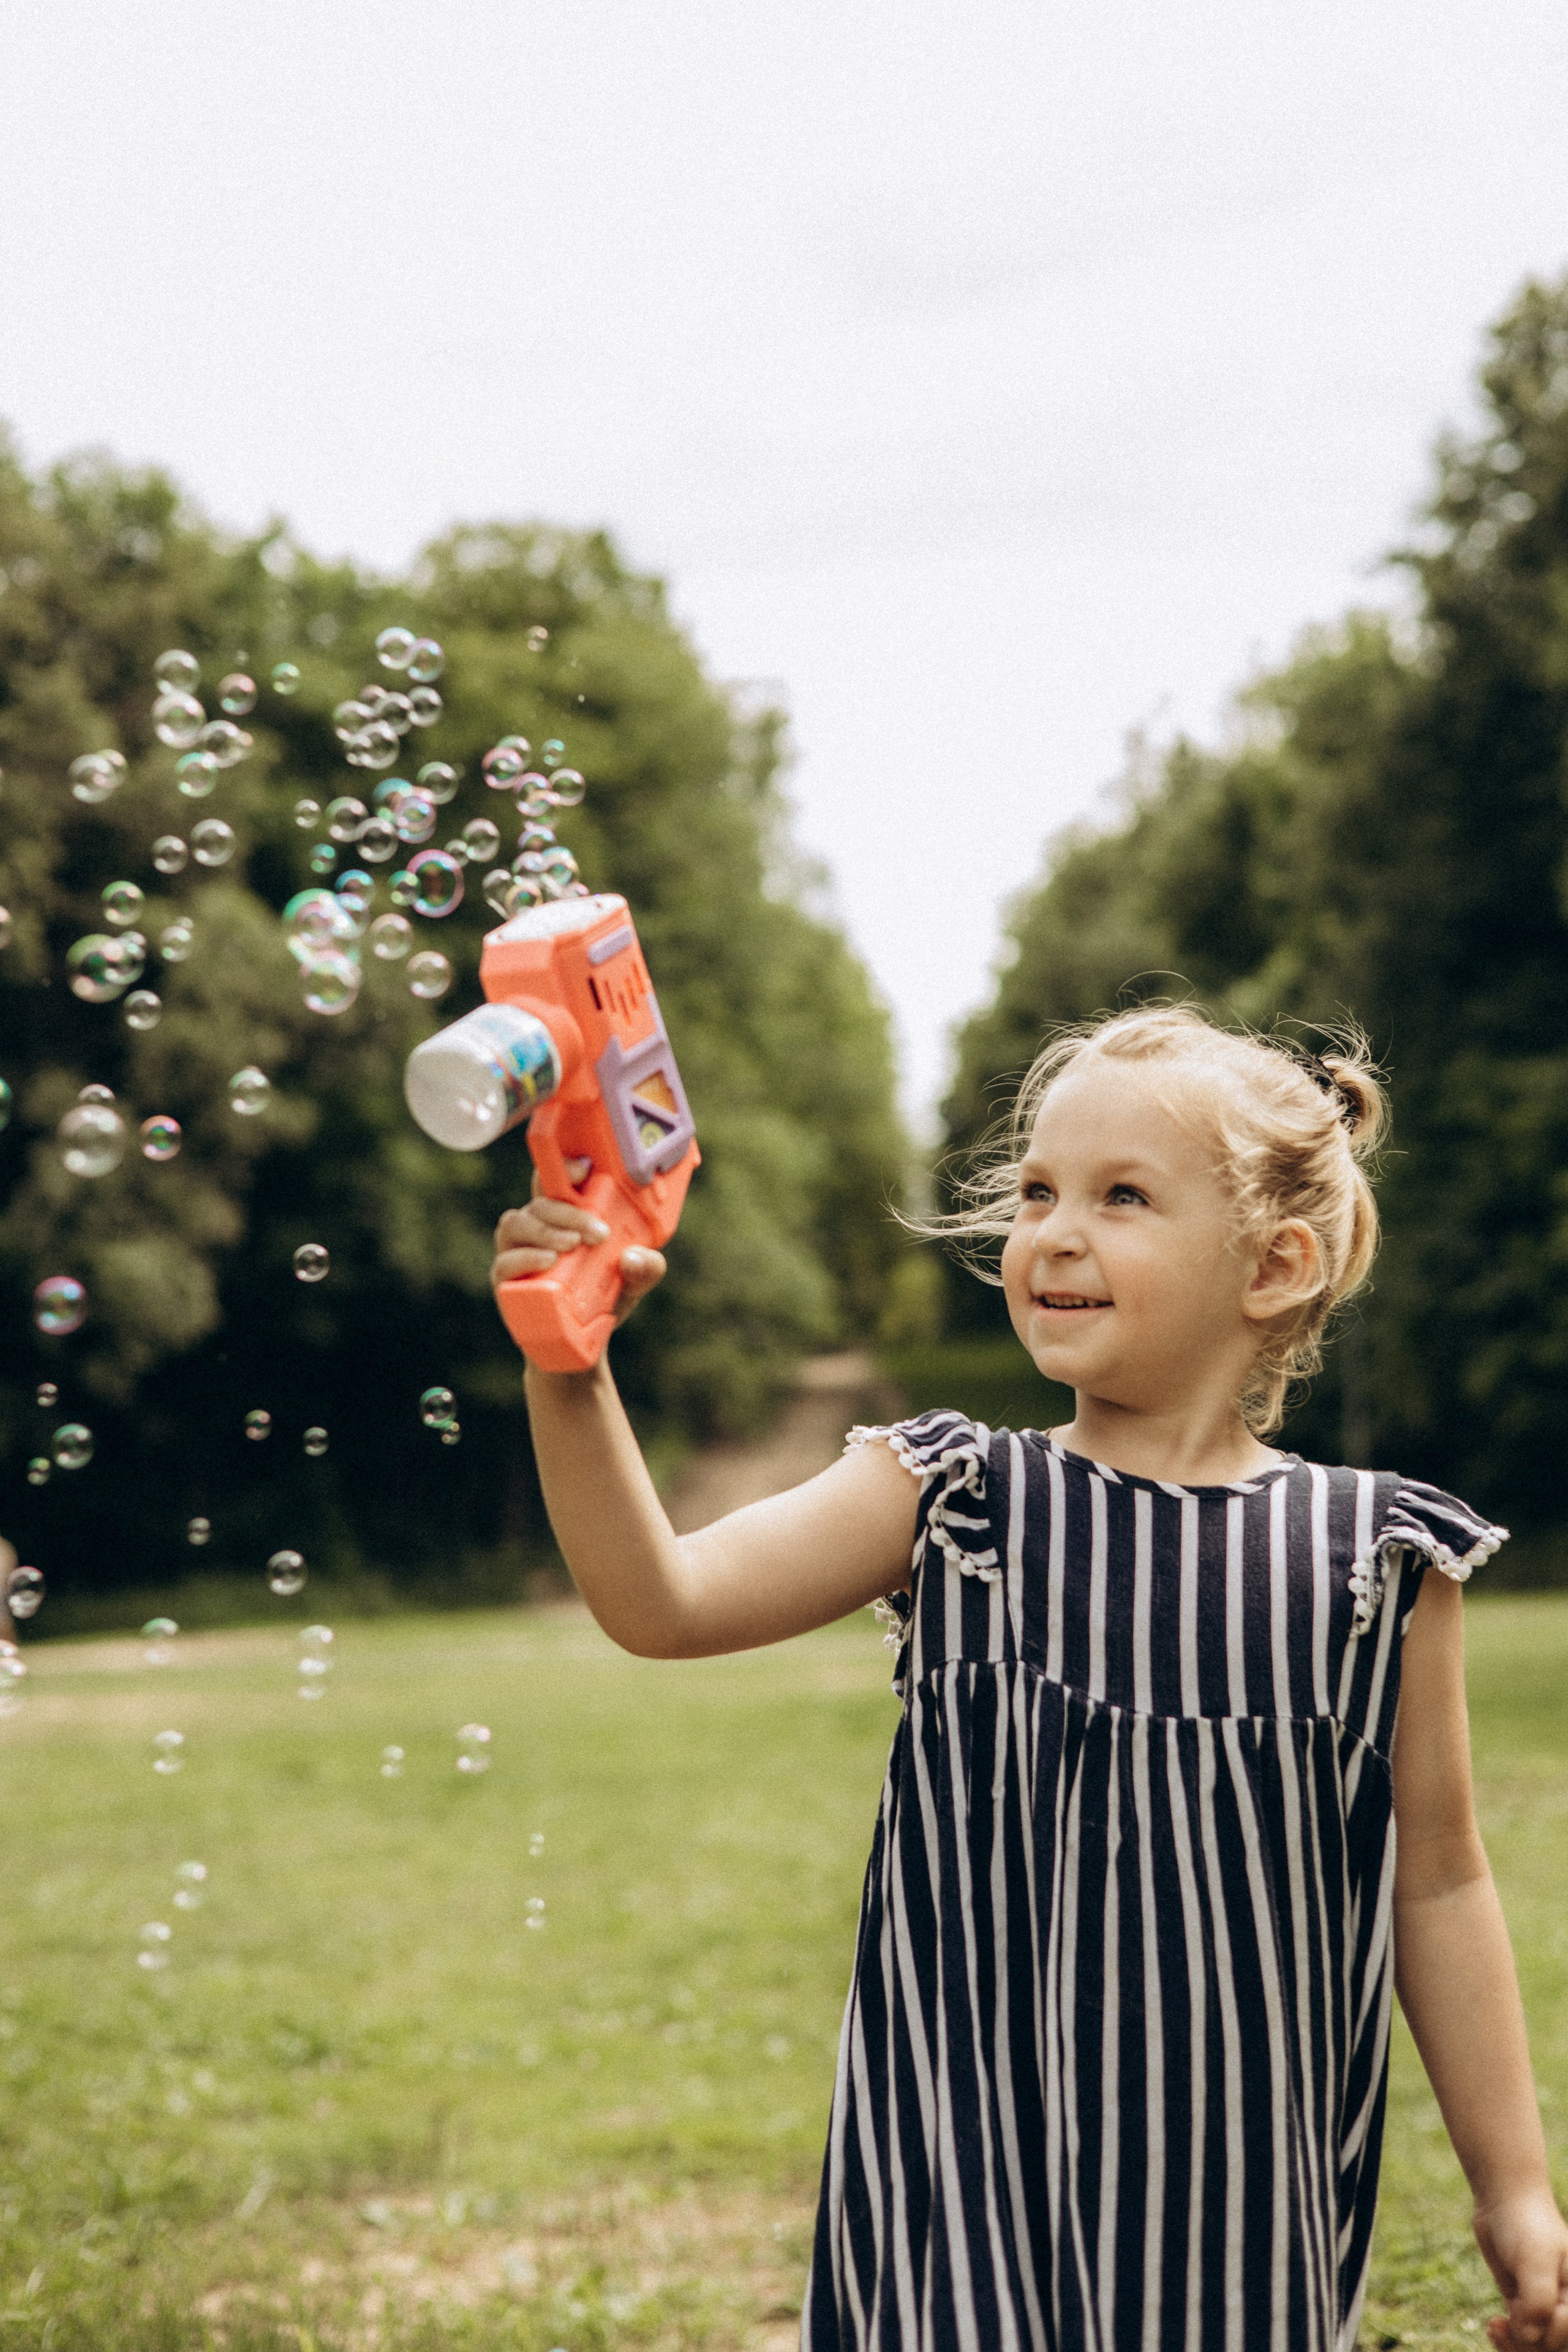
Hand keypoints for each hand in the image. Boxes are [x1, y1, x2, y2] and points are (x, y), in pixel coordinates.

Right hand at [491, 1161, 665, 1335]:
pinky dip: (525, 1258)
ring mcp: (516, 1251)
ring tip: (571, 1245)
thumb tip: (633, 1257)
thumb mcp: (634, 1282)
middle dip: (568, 1212)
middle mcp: (536, 1227)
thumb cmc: (603, 1300)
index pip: (556, 1181)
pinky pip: (504, 1261)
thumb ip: (646, 1268)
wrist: (579, 1347)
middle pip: (540, 1203)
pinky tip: (548, 1262)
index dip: (564, 1168)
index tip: (584, 1172)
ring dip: (545, 1231)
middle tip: (597, 1233)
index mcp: (564, 1216)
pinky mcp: (505, 1280)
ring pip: (516, 1224)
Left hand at [1477, 2188, 1567, 2348]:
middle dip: (1529, 2345)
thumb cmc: (1528, 2226)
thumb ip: (1538, 2301)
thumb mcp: (1535, 2261)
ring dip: (1514, 2345)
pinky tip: (1494, 2325)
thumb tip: (1528, 2338)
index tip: (1525, 2305)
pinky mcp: (1526, 2307)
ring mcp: (1547, 2309)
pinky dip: (1507, 2339)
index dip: (1550, 2332)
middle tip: (1507, 2322)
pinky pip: (1522, 2338)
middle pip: (1554, 2349)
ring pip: (1537, 2348)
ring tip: (1496, 2325)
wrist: (1505, 2202)